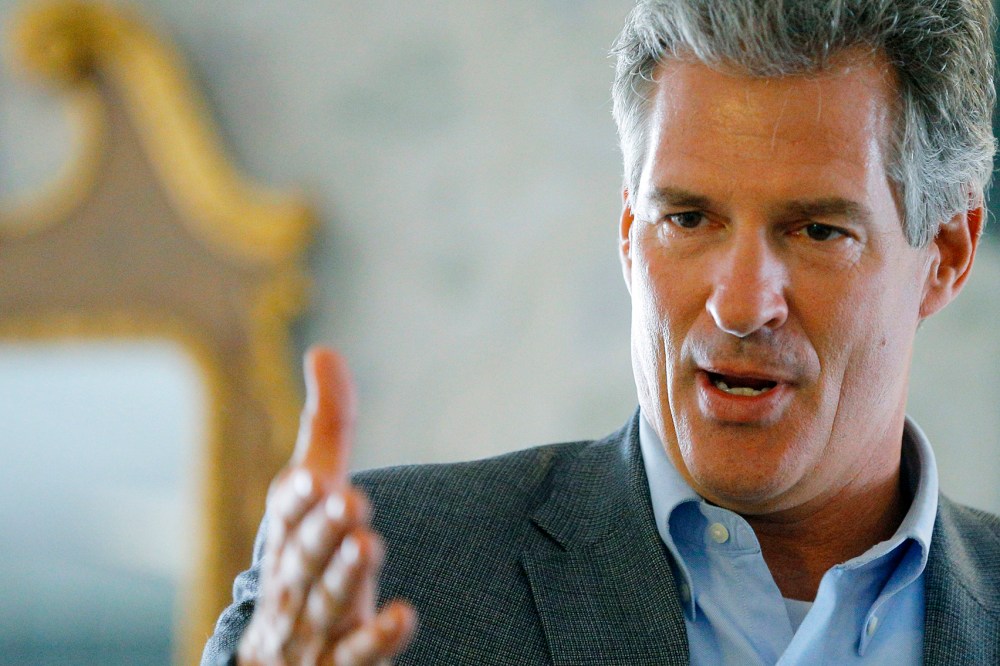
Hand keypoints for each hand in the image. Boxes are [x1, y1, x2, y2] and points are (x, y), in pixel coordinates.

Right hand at [238, 347, 416, 664]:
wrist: (278, 648)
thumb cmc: (304, 549)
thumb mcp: (314, 489)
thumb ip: (327, 424)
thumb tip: (324, 350)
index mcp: (284, 536)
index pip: (282, 517)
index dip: (295, 498)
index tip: (313, 478)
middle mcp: (292, 581)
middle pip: (302, 559)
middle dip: (321, 532)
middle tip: (350, 503)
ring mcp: (312, 627)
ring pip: (325, 604)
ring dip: (344, 577)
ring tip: (367, 546)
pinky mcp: (338, 662)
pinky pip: (353, 656)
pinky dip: (374, 640)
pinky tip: (403, 617)